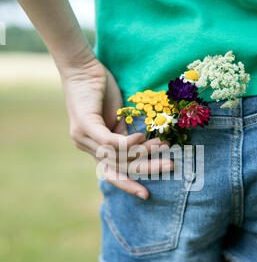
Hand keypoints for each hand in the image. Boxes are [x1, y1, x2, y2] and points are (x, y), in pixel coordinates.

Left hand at [60, 53, 173, 198]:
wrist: (81, 67)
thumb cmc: (100, 90)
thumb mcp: (117, 118)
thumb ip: (125, 135)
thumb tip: (145, 148)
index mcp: (94, 147)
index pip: (111, 172)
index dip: (128, 184)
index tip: (146, 194)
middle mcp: (86, 146)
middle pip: (118, 167)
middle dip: (146, 170)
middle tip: (169, 167)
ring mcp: (83, 137)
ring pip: (117, 156)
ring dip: (142, 152)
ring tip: (162, 144)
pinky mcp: (85, 125)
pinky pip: (109, 142)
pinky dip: (127, 143)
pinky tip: (141, 137)